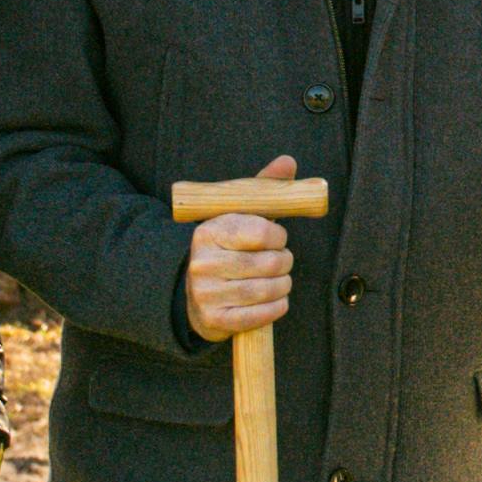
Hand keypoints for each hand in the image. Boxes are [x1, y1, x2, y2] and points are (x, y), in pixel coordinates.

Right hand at [182, 166, 300, 339]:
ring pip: (266, 289)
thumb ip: (262, 188)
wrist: (192, 292)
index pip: (262, 231)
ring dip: (283, 285)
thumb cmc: (226, 249)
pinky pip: (260, 315)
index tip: (277, 238)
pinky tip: (277, 299)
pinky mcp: (215, 319)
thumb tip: (288, 162)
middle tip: (282, 261)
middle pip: (268, 263)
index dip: (279, 236)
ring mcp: (206, 293)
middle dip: (285, 262)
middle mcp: (203, 262)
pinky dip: (277, 307)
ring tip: (281, 280)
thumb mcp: (238, 215)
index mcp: (208, 231)